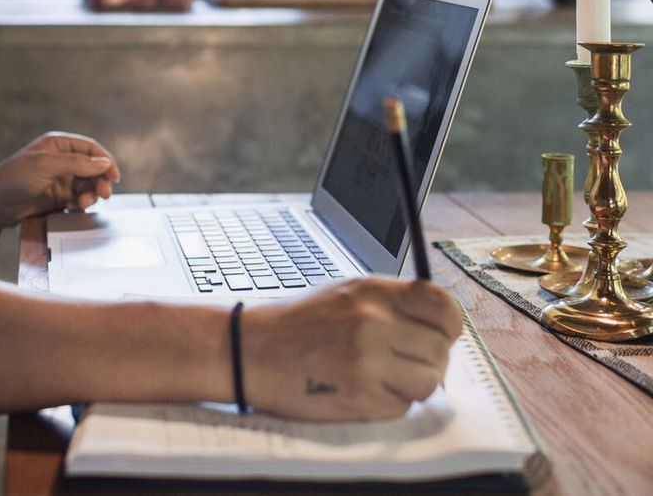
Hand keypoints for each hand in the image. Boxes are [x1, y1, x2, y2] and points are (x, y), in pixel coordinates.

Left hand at [0, 132, 121, 230]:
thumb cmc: (14, 178)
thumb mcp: (47, 165)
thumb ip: (77, 164)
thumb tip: (104, 163)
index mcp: (58, 145)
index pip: (90, 149)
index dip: (105, 161)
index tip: (114, 176)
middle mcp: (61, 161)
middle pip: (92, 169)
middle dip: (100, 181)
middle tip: (103, 194)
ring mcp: (59, 180)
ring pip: (87, 186)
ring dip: (91, 194)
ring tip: (84, 203)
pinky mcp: (57, 198)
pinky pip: (78, 199)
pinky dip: (82, 204)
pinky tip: (77, 208)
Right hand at [242, 277, 462, 420]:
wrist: (249, 351)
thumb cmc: (295, 327)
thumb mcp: (344, 295)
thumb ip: (391, 305)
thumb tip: (437, 327)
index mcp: (372, 292)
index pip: (443, 305)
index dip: (448, 325)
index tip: (440, 335)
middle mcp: (373, 322)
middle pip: (439, 350)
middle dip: (426, 361)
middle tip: (400, 363)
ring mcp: (367, 360)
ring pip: (427, 382)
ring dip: (409, 386)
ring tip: (380, 378)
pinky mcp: (360, 395)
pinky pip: (401, 407)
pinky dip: (386, 404)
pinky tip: (359, 390)